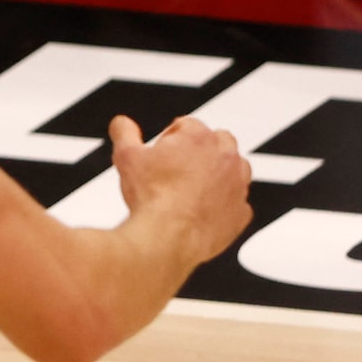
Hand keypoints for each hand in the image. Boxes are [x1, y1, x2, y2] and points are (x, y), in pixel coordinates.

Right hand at [110, 115, 252, 262]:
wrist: (166, 238)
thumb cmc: (150, 197)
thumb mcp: (126, 157)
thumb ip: (125, 134)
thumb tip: (121, 123)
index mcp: (198, 137)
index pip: (187, 125)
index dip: (169, 139)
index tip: (159, 155)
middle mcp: (225, 156)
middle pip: (218, 141)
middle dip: (199, 152)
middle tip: (176, 170)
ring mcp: (237, 184)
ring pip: (235, 169)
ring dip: (218, 174)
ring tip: (190, 190)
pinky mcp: (241, 213)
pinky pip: (237, 204)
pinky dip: (224, 206)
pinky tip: (201, 213)